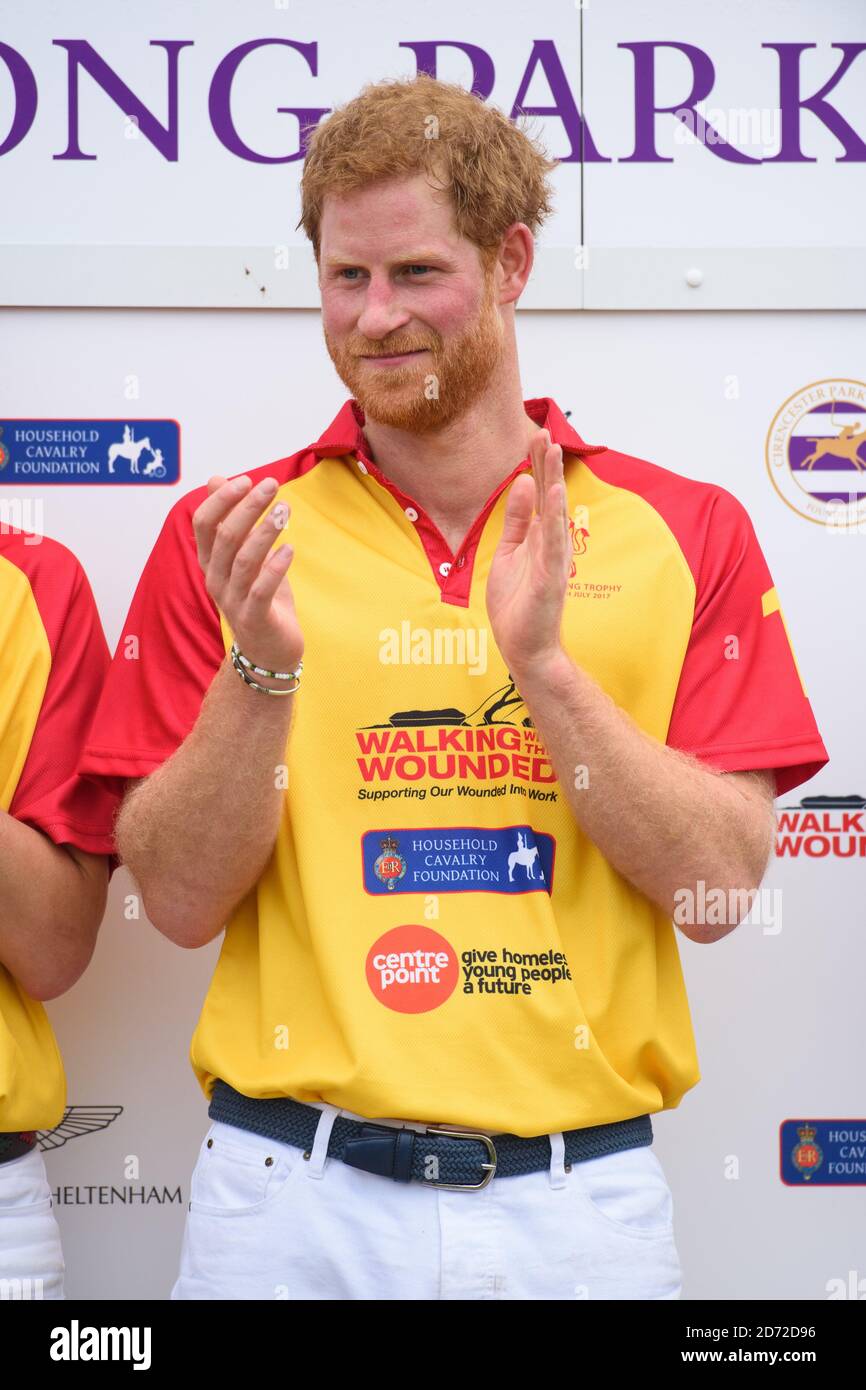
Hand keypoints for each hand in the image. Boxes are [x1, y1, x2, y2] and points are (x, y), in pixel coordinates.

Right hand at [192, 474, 303, 673]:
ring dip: (264, 532)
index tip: (248, 479)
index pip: (204, 524)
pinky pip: (261, 590)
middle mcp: (216, 579)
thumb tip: (216, 478)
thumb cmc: (259, 597)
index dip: (222, 499)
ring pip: (243, 561)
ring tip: (285, 510)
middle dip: (247, 507)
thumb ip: (231, 519)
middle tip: (272, 484)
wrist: (268, 651)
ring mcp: (233, 601)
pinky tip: (289, 549)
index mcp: (210, 561)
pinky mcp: (255, 619)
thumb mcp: (244, 554)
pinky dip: (274, 568)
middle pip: (224, 537)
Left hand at [486, 429, 569, 679]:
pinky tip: (554, 493)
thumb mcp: (510, 553)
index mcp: (538, 537)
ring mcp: (553, 560)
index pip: (539, 494)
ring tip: (553, 450)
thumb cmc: (517, 605)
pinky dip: (554, 518)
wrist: (525, 648)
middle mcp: (550, 544)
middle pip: (549, 496)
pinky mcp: (551, 577)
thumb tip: (522, 483)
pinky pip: (553, 543)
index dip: (537, 466)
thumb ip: (517, 521)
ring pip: (555, 513)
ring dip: (554, 481)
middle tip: (544, 431)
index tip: (534, 436)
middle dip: (546, 464)